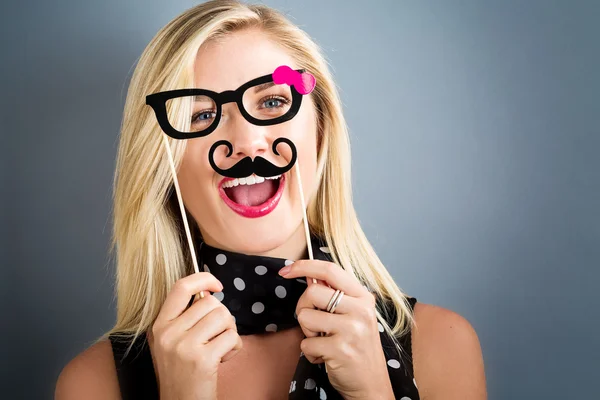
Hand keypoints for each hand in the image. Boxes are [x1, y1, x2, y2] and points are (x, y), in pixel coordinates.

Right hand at [148, 272, 242, 399]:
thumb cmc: (183, 371)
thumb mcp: (173, 340)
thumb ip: (185, 316)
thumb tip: (209, 291)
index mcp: (160, 325)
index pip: (181, 287)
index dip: (203, 279)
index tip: (216, 284)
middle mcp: (168, 333)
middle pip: (210, 303)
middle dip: (222, 317)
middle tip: (217, 335)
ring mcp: (184, 346)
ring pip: (223, 317)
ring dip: (229, 331)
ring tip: (219, 347)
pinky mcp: (202, 359)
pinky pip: (231, 337)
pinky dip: (234, 347)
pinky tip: (223, 359)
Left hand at [279, 260, 393, 399]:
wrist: (372, 385)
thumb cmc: (357, 347)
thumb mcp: (354, 316)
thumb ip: (336, 295)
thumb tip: (308, 276)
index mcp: (363, 297)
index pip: (330, 270)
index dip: (304, 266)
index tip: (286, 271)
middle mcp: (361, 310)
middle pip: (312, 292)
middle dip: (303, 308)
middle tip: (314, 324)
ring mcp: (352, 330)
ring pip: (305, 317)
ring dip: (307, 333)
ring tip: (324, 342)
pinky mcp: (341, 350)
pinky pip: (306, 343)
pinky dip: (310, 353)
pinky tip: (326, 357)